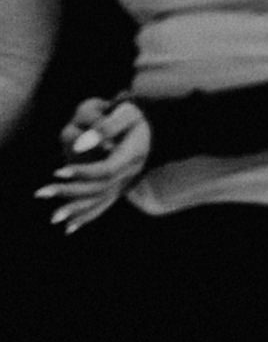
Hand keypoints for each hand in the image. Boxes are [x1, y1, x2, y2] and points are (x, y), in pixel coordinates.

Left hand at [37, 97, 149, 233]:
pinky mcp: (118, 188)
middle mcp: (129, 173)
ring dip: (76, 210)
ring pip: (100, 201)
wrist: (153, 127)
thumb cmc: (135, 116)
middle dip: (69, 192)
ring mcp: (125, 183)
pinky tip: (70, 227)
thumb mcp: (127, 113)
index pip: (106, 170)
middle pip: (99, 189)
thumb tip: (80, 144)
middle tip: (41, 193)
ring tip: (54, 219)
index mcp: (132, 157)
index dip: (82, 172)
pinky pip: (103, 206)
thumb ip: (107, 126)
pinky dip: (86, 217)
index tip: (57, 171)